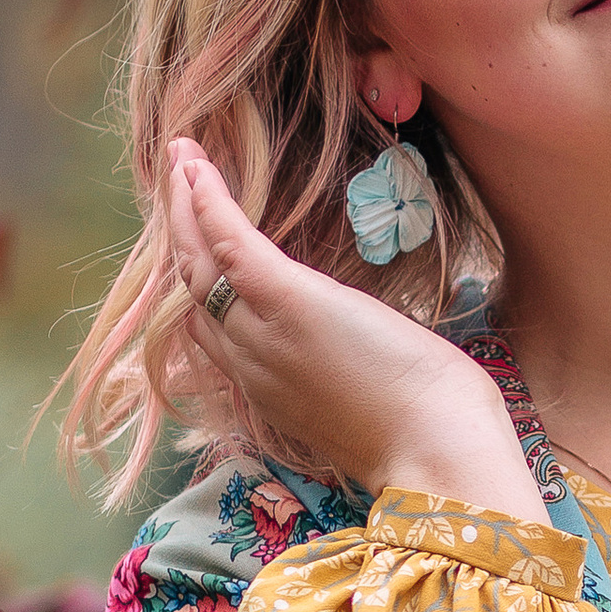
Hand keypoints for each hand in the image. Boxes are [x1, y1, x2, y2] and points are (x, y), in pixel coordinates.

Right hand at [165, 144, 546, 517]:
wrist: (435, 452)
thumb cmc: (424, 432)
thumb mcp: (366, 401)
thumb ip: (343, 371)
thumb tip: (356, 342)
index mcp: (269, 391)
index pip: (212, 329)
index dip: (197, 282)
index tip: (194, 242)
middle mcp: (251, 366)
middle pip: (193, 294)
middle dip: (180, 235)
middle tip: (176, 185)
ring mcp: (263, 336)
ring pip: (200, 265)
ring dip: (185, 207)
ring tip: (181, 159)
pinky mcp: (288, 303)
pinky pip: (231, 245)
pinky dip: (209, 204)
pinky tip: (198, 168)